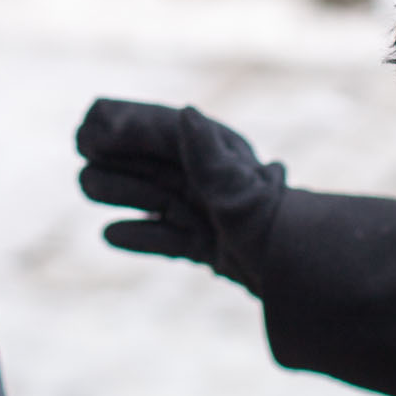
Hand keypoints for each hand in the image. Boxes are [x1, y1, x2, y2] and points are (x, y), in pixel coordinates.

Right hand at [75, 99, 286, 294]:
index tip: (88, 129)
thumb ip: (209, 159)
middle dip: (119, 159)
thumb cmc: (276, 234)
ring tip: (99, 190)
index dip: (121, 124)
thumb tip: (185, 113)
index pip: (158, 127)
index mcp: (215, 151)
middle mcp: (208, 177)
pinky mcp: (208, 246)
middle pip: (148, 159)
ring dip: (125, 193)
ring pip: (150, 195)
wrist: (307, 282)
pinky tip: (112, 234)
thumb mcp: (241, 196)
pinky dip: (141, 234)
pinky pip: (165, 235)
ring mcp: (206, 212)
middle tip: (98, 158)